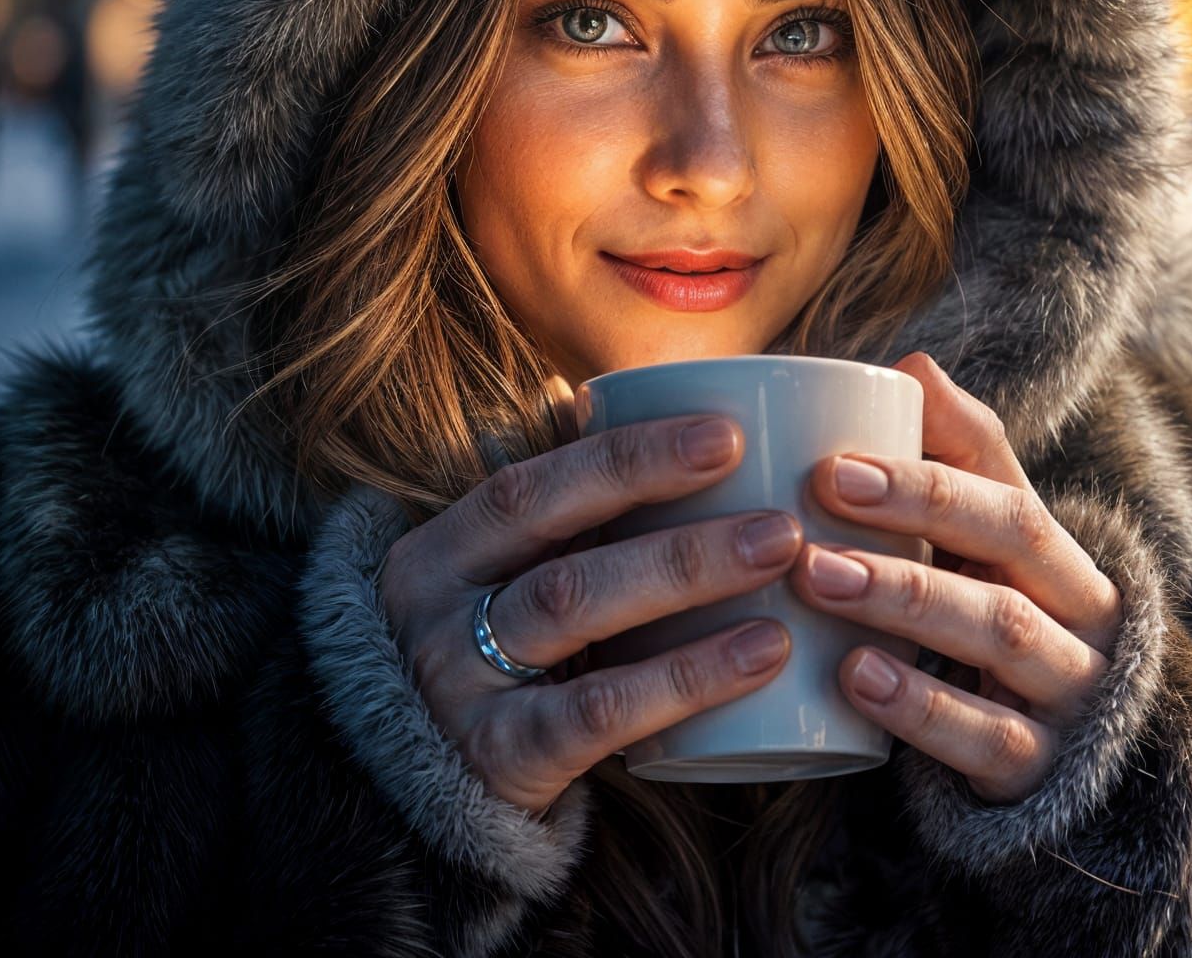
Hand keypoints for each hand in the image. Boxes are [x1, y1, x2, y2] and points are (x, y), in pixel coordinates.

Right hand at [379, 409, 801, 818]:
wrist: (410, 790)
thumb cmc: (485, 654)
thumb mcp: (496, 577)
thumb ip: (557, 511)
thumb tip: (631, 401)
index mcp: (441, 551)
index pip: (531, 487)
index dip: (627, 457)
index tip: (726, 436)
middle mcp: (437, 614)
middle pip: (562, 554)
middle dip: (675, 526)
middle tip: (779, 516)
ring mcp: (461, 691)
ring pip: (577, 615)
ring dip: (687, 582)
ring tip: (781, 563)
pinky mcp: (499, 762)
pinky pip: (599, 716)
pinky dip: (686, 679)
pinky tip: (760, 655)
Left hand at [787, 351, 1124, 805]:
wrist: (1055, 764)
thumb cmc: (991, 622)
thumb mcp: (980, 545)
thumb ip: (952, 456)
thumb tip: (910, 364)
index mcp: (1055, 552)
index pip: (1006, 492)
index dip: (924, 475)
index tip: (832, 465)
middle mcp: (1078, 613)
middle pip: (1012, 544)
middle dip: (917, 511)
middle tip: (817, 508)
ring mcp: (1067, 692)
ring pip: (1001, 633)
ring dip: (903, 600)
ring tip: (819, 580)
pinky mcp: (1042, 770)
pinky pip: (990, 738)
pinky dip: (920, 707)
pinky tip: (853, 680)